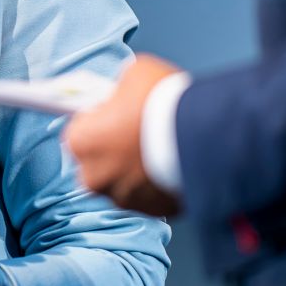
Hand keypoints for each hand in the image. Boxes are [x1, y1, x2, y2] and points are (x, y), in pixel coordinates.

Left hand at [65, 54, 183, 217]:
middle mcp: (94, 177)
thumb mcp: (135, 74)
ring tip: (162, 148)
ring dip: (137, 169)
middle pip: (99, 161)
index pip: (79, 131)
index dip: (98, 121)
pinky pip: (151, 195)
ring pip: (125, 182)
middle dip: (115, 149)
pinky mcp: (154, 211)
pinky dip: (158, 183)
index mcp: (80, 142)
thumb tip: (125, 94)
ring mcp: (124, 199)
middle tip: (139, 132)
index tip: (114, 115)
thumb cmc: (162, 101)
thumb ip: (121, 88)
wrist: (205, 134)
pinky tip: (174, 164)